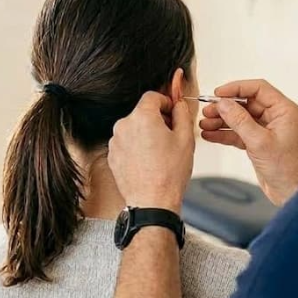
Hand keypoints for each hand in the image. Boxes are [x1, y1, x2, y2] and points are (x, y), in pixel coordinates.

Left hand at [108, 92, 194, 214]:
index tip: (172, 112)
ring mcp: (115, 141)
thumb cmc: (169, 173)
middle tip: (171, 136)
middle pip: (142, 112)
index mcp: (142, 117)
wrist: (152, 201)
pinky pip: (126, 143)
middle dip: (156, 119)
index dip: (165, 102)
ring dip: (146, 133)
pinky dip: (137, 147)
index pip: (152, 96)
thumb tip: (179, 104)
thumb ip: (182, 114)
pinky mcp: (112, 155)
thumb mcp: (185, 139)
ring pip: (133, 128)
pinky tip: (148, 161)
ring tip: (160, 153)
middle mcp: (124, 125)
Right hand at [200, 80, 297, 205]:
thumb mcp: (259, 142)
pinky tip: (210, 135)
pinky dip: (224, 133)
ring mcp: (266, 130)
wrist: (292, 193)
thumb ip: (239, 120)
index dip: (236, 88)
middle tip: (207, 111)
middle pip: (246, 103)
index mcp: (284, 110)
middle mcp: (276, 117)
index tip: (218, 93)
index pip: (258, 89)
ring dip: (222, 120)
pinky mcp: (258, 143)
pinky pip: (238, 133)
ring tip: (204, 124)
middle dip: (225, 107)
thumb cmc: (286, 169)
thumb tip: (223, 103)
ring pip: (240, 118)